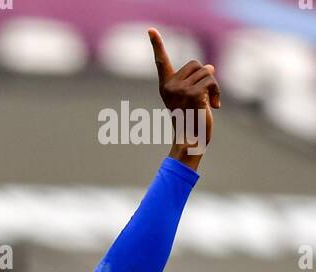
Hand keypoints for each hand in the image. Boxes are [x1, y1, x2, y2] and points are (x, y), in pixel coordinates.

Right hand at [149, 27, 219, 168]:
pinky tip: (215, 106)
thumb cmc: (193, 123)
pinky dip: (217, 92)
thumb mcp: (194, 98)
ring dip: (213, 87)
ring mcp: (180, 91)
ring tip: (209, 104)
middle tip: (204, 97)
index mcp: (166, 87)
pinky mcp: (192, 94)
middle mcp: (170, 87)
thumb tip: (210, 67)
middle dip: (205, 77)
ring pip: (206, 72)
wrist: (191, 144)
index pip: (161, 62)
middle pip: (195, 64)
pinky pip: (211, 81)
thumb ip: (198, 81)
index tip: (151, 30)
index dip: (157, 45)